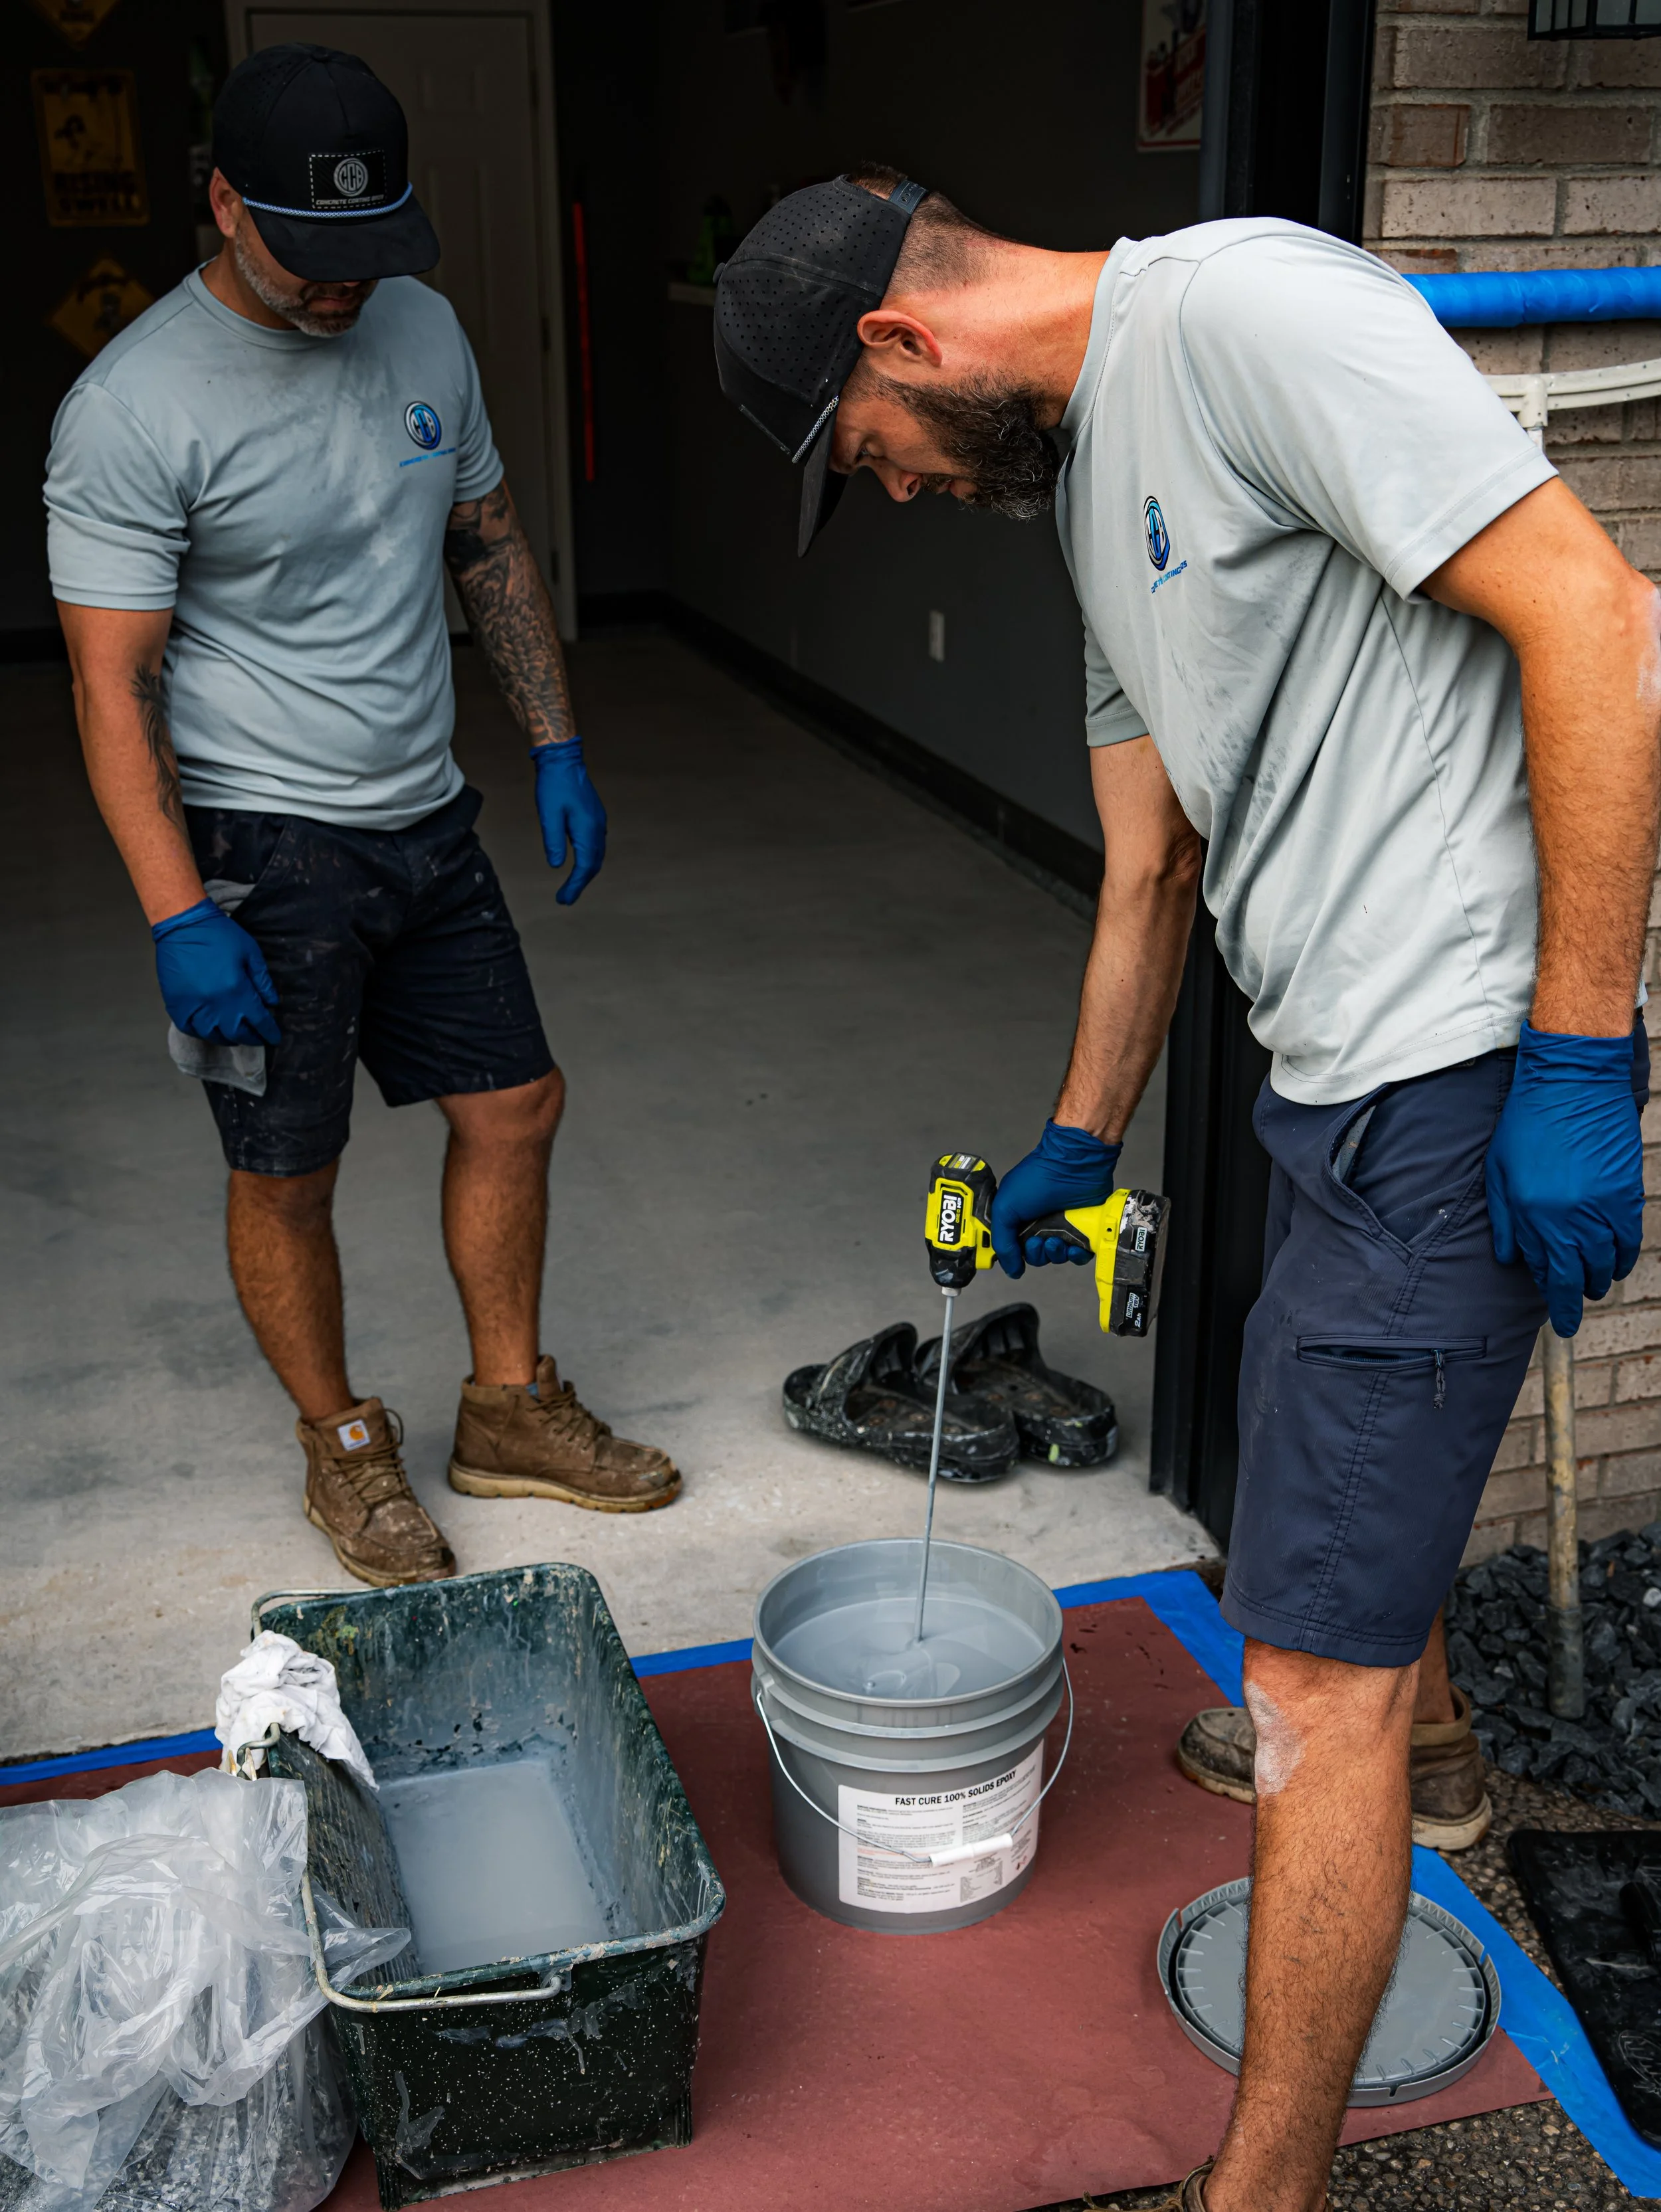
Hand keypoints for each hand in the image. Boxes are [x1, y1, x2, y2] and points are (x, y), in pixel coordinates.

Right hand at [152, 898, 280, 1045]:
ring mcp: (194, 1007)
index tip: (274, 1037)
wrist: (183, 925)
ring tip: (235, 1036)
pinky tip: (210, 1030)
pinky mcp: (176, 1005)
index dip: (268, 1032)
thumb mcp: (250, 953)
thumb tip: (272, 1003)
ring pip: (213, 1035)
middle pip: (237, 1033)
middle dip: (250, 1038)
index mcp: (237, 991)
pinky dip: (201, 1033)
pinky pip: (189, 1028)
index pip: (259, 1021)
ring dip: (227, 1038)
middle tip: (257, 1038)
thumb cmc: (219, 935)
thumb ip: (262, 981)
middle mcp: (216, 1005)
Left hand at [531, 738, 606, 904]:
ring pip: (596, 855)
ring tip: (571, 885)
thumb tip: (556, 866)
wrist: (563, 759)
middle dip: (580, 883)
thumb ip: (553, 841)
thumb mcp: (548, 814)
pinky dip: (587, 859)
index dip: (575, 885)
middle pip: (593, 864)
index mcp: (587, 829)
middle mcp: (597, 827)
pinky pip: (594, 845)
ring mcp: (598, 821)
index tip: (564, 900)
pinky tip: (578, 862)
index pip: (584, 866)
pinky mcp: (594, 816)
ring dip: (585, 872)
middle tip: (565, 898)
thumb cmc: (553, 785)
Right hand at [989, 1120, 1122, 1278]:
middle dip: (1036, 1254)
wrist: (1073, 1165)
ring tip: (1056, 1241)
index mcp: (1019, 1218)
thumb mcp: (1005, 1208)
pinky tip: (1074, 1247)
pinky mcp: (1084, 1230)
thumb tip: (1012, 1269)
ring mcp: (1063, 1227)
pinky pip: (1080, 1255)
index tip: (1017, 1254)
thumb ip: (1002, 1241)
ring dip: (1055, 1255)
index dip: (1015, 1255)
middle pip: (1036, 1256)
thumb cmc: (1037, 1179)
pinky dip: (1077, 1256)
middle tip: (1038, 1241)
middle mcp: (1040, 1224)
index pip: (1014, 1248)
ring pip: (1057, 1257)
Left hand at [1488, 1021, 1644, 1336]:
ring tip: (1593, 1283)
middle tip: (1575, 1306)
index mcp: (1535, 1215)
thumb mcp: (1499, 1172)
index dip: (1558, 1302)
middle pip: (1580, 1275)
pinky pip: (1629, 1240)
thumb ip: (1506, 1221)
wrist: (1572, 1083)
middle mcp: (1570, 1218)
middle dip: (1577, 1296)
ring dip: (1600, 1278)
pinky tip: (1616, 1261)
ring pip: (1608, 1262)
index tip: (1562, 1320)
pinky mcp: (1628, 1193)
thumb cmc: (1528, 1124)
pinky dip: (1623, 1255)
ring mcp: (1603, 1207)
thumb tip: (1511, 1259)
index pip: (1549, 1275)